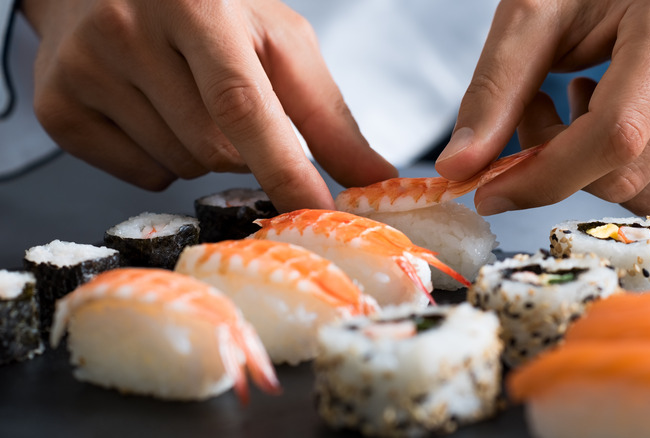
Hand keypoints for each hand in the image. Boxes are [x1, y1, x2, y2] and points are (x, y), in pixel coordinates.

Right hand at [21, 0, 396, 211]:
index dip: (284, 168)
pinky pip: (140, 176)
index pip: (244, 104)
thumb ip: (326, 114)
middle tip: (229, 105)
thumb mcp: (275, 41)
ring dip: (203, 153)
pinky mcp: (59, 106)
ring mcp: (86, 69)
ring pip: (180, 167)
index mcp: (199, 5)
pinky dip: (163, 162)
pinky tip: (152, 114)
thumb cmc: (206, 10)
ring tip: (185, 98)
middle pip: (215, 150)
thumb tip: (372, 179)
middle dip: (243, 150)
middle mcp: (131, 30)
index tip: (318, 216)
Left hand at [435, 0, 649, 216]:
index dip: (542, 177)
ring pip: (643, 196)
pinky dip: (628, 176)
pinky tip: (619, 122)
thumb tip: (458, 167)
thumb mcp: (537, 13)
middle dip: (557, 163)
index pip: (612, 138)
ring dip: (590, 170)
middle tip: (540, 108)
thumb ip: (494, 89)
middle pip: (622, 177)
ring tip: (581, 105)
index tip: (489, 190)